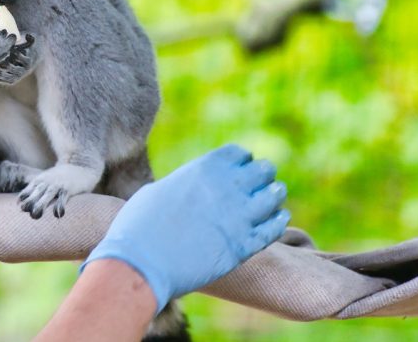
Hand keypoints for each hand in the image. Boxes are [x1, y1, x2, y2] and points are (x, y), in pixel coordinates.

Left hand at [0, 34, 37, 84]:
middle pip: (17, 71)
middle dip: (9, 67)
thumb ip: (30, 39)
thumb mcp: (30, 43)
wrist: (30, 58)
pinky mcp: (13, 79)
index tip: (12, 51)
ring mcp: (19, 76)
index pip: (24, 60)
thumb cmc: (27, 48)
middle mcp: (24, 70)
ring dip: (1, 76)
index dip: (18, 56)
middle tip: (1, 64)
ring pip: (11, 78)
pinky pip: (6, 81)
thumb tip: (27, 35)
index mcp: (28, 61)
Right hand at [81, 144, 288, 312]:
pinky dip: (278, 221)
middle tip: (260, 185)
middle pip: (263, 171)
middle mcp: (226, 188)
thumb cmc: (137, 227)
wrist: (141, 263)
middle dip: (263, 176)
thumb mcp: (157, 191)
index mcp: (203, 169)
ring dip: (274, 196)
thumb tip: (189, 189)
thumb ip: (182, 185)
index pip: (239, 154)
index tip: (241, 170)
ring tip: (271, 201)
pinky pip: (273, 228)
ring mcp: (238, 218)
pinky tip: (279, 220)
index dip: (243, 161)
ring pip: (274, 197)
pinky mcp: (243, 246)